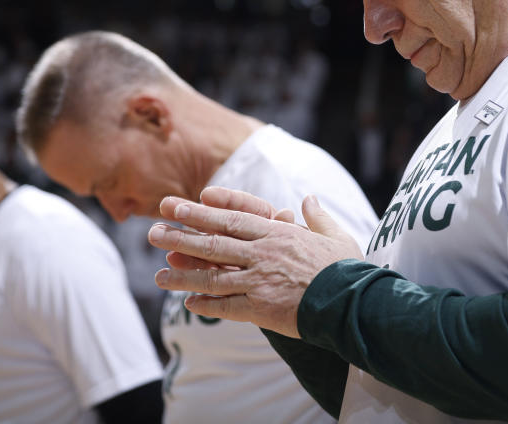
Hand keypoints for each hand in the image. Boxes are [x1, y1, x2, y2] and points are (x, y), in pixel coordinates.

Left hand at [148, 187, 361, 337]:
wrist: (353, 302)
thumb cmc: (347, 269)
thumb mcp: (335, 235)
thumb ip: (318, 216)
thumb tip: (308, 199)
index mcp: (278, 233)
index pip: (231, 219)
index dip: (202, 212)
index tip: (179, 205)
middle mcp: (263, 253)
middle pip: (213, 243)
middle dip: (180, 236)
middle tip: (153, 231)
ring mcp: (259, 281)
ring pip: (213, 276)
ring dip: (183, 276)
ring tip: (159, 276)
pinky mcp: (261, 309)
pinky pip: (227, 307)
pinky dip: (207, 306)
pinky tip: (189, 305)